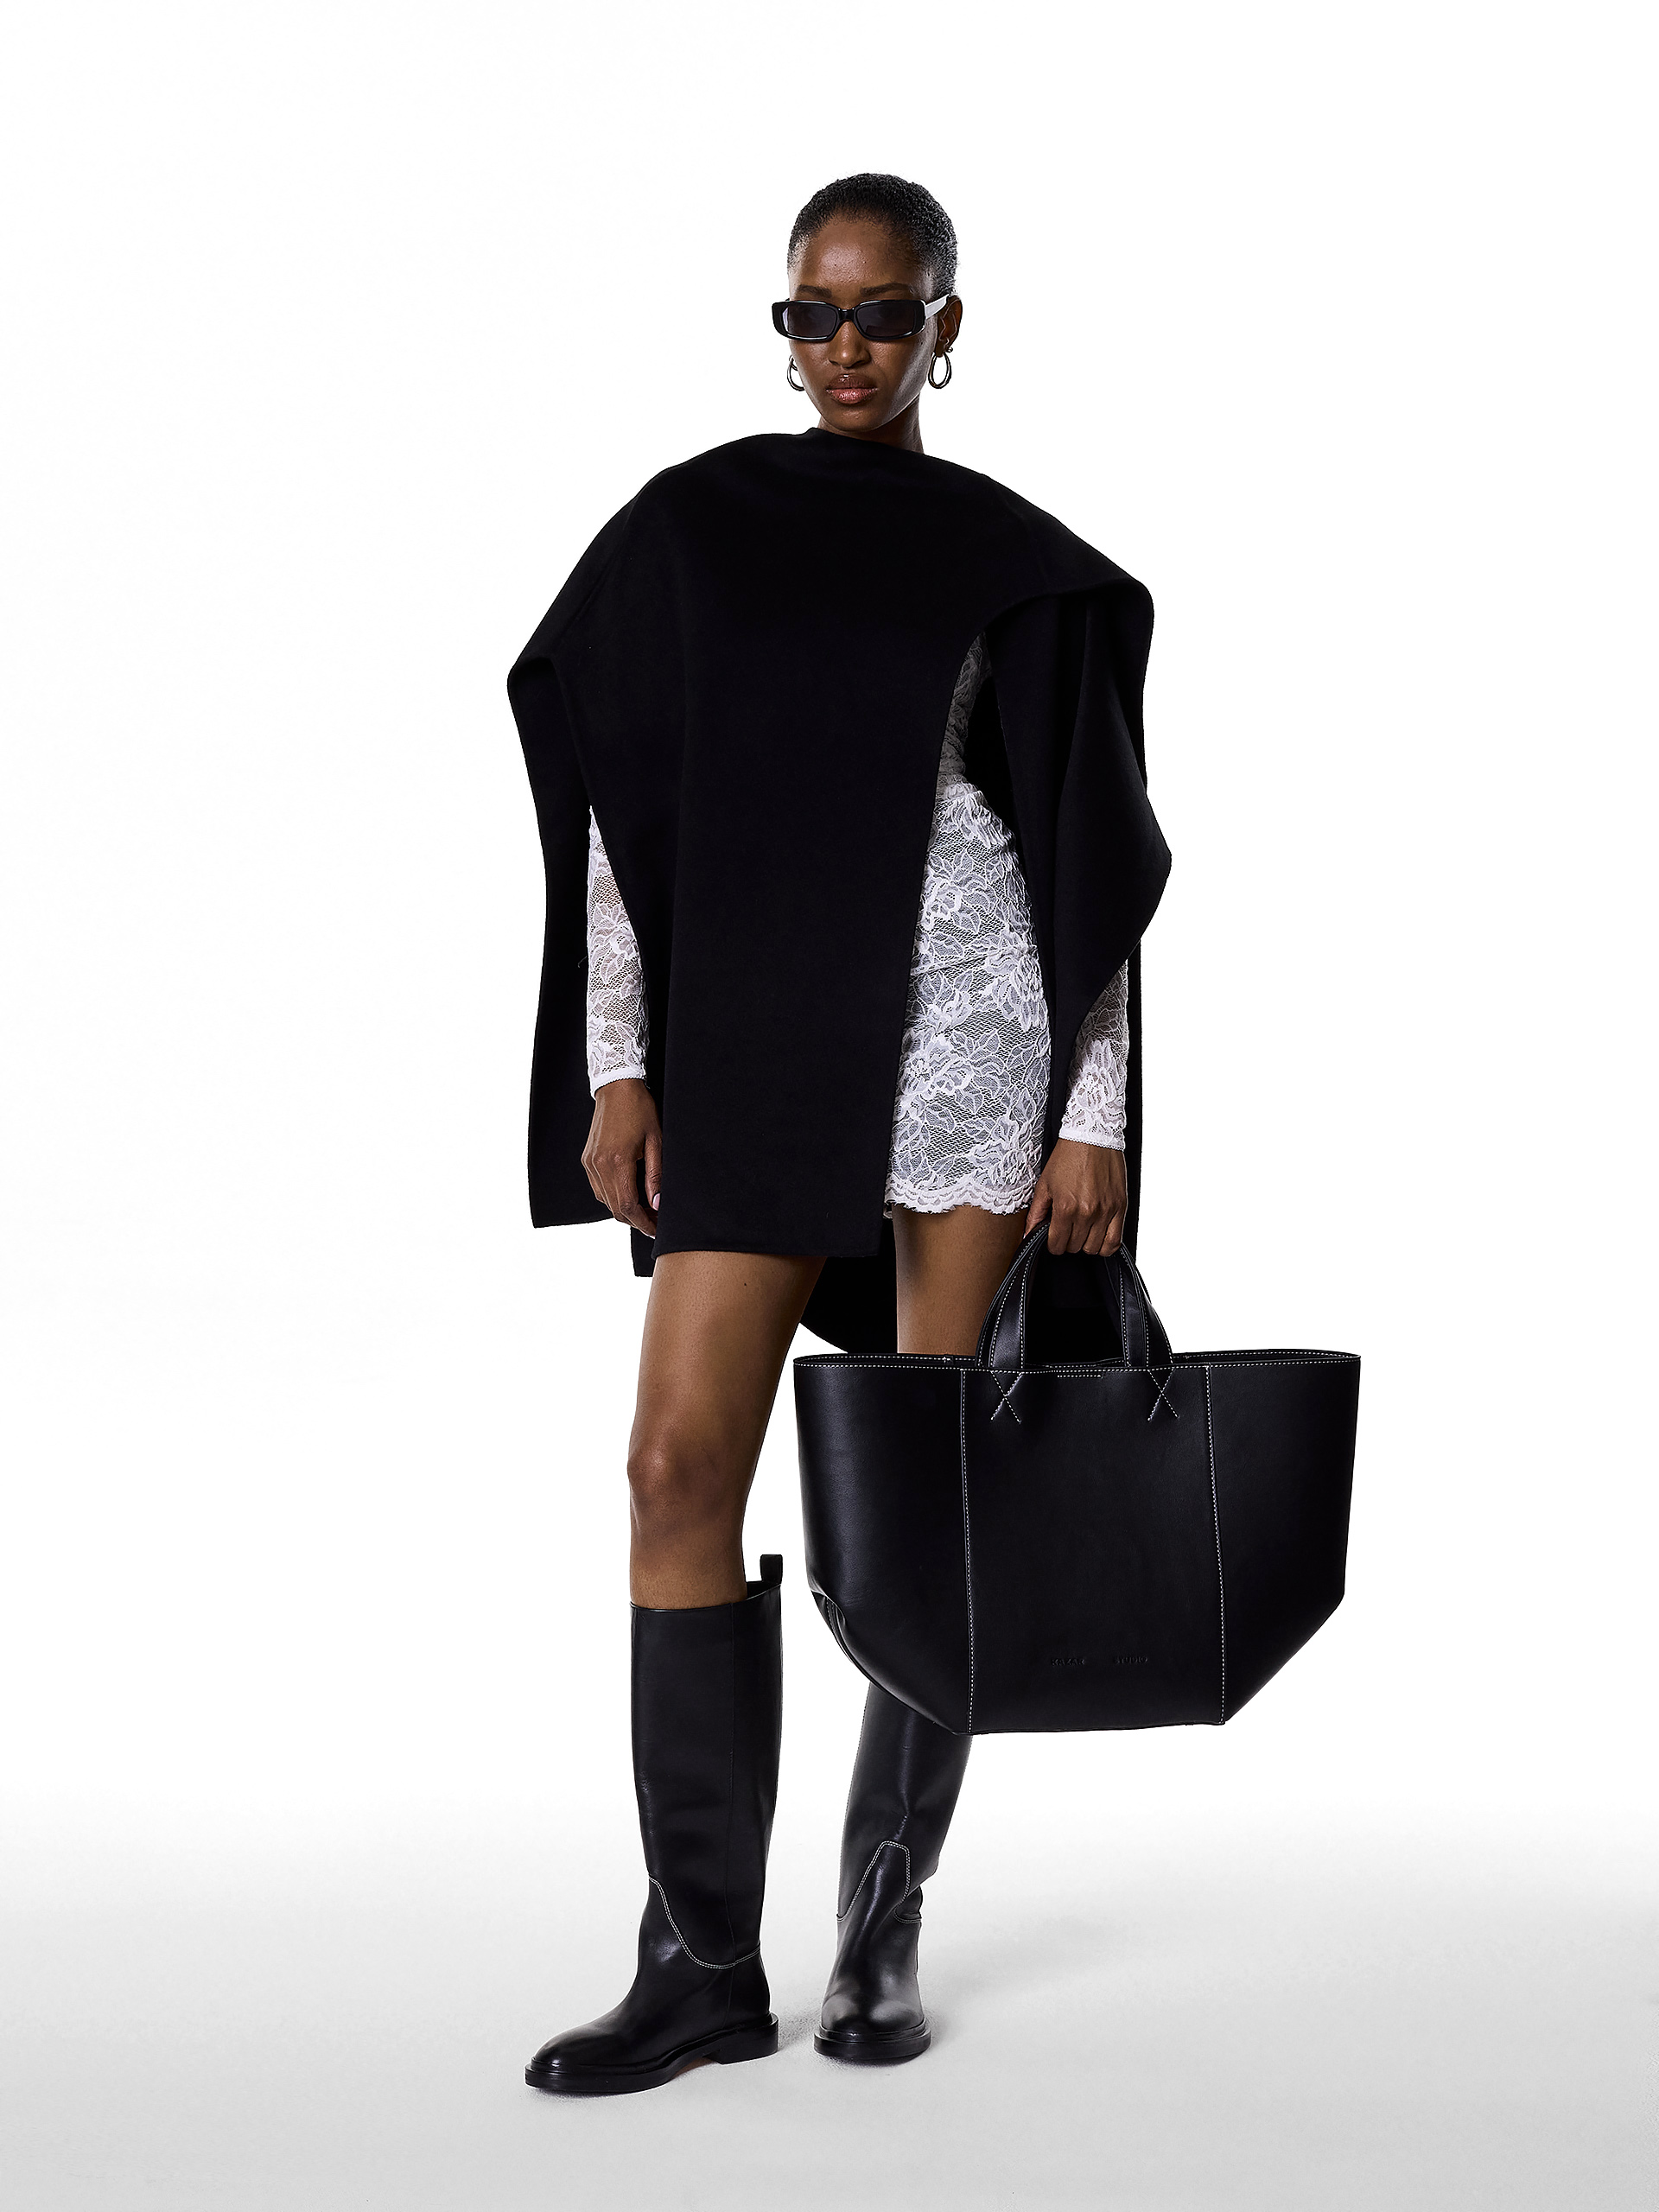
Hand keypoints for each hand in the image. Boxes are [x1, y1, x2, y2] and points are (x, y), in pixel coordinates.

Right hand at [581, 1078, 662, 1236]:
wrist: (616, 1087)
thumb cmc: (640, 1110)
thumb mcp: (656, 1142)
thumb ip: (656, 1176)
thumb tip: (657, 1204)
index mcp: (617, 1162)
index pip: (629, 1207)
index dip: (644, 1223)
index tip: (657, 1230)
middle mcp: (598, 1166)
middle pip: (616, 1209)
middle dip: (637, 1220)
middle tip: (656, 1221)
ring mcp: (590, 1164)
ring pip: (606, 1202)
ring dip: (625, 1210)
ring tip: (647, 1209)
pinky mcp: (587, 1160)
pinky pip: (599, 1189)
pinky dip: (614, 1197)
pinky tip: (630, 1193)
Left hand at [1025, 1138, 1126, 1256]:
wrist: (1092, 1135)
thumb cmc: (1068, 1157)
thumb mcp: (1045, 1184)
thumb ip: (1035, 1213)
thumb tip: (1028, 1235)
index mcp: (1066, 1207)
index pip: (1057, 1245)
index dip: (1052, 1244)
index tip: (1052, 1237)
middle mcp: (1087, 1212)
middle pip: (1075, 1247)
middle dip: (1067, 1242)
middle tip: (1066, 1229)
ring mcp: (1106, 1211)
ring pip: (1094, 1248)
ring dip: (1085, 1244)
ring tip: (1081, 1231)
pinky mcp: (1120, 1207)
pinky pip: (1115, 1241)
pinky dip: (1106, 1246)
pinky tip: (1098, 1236)